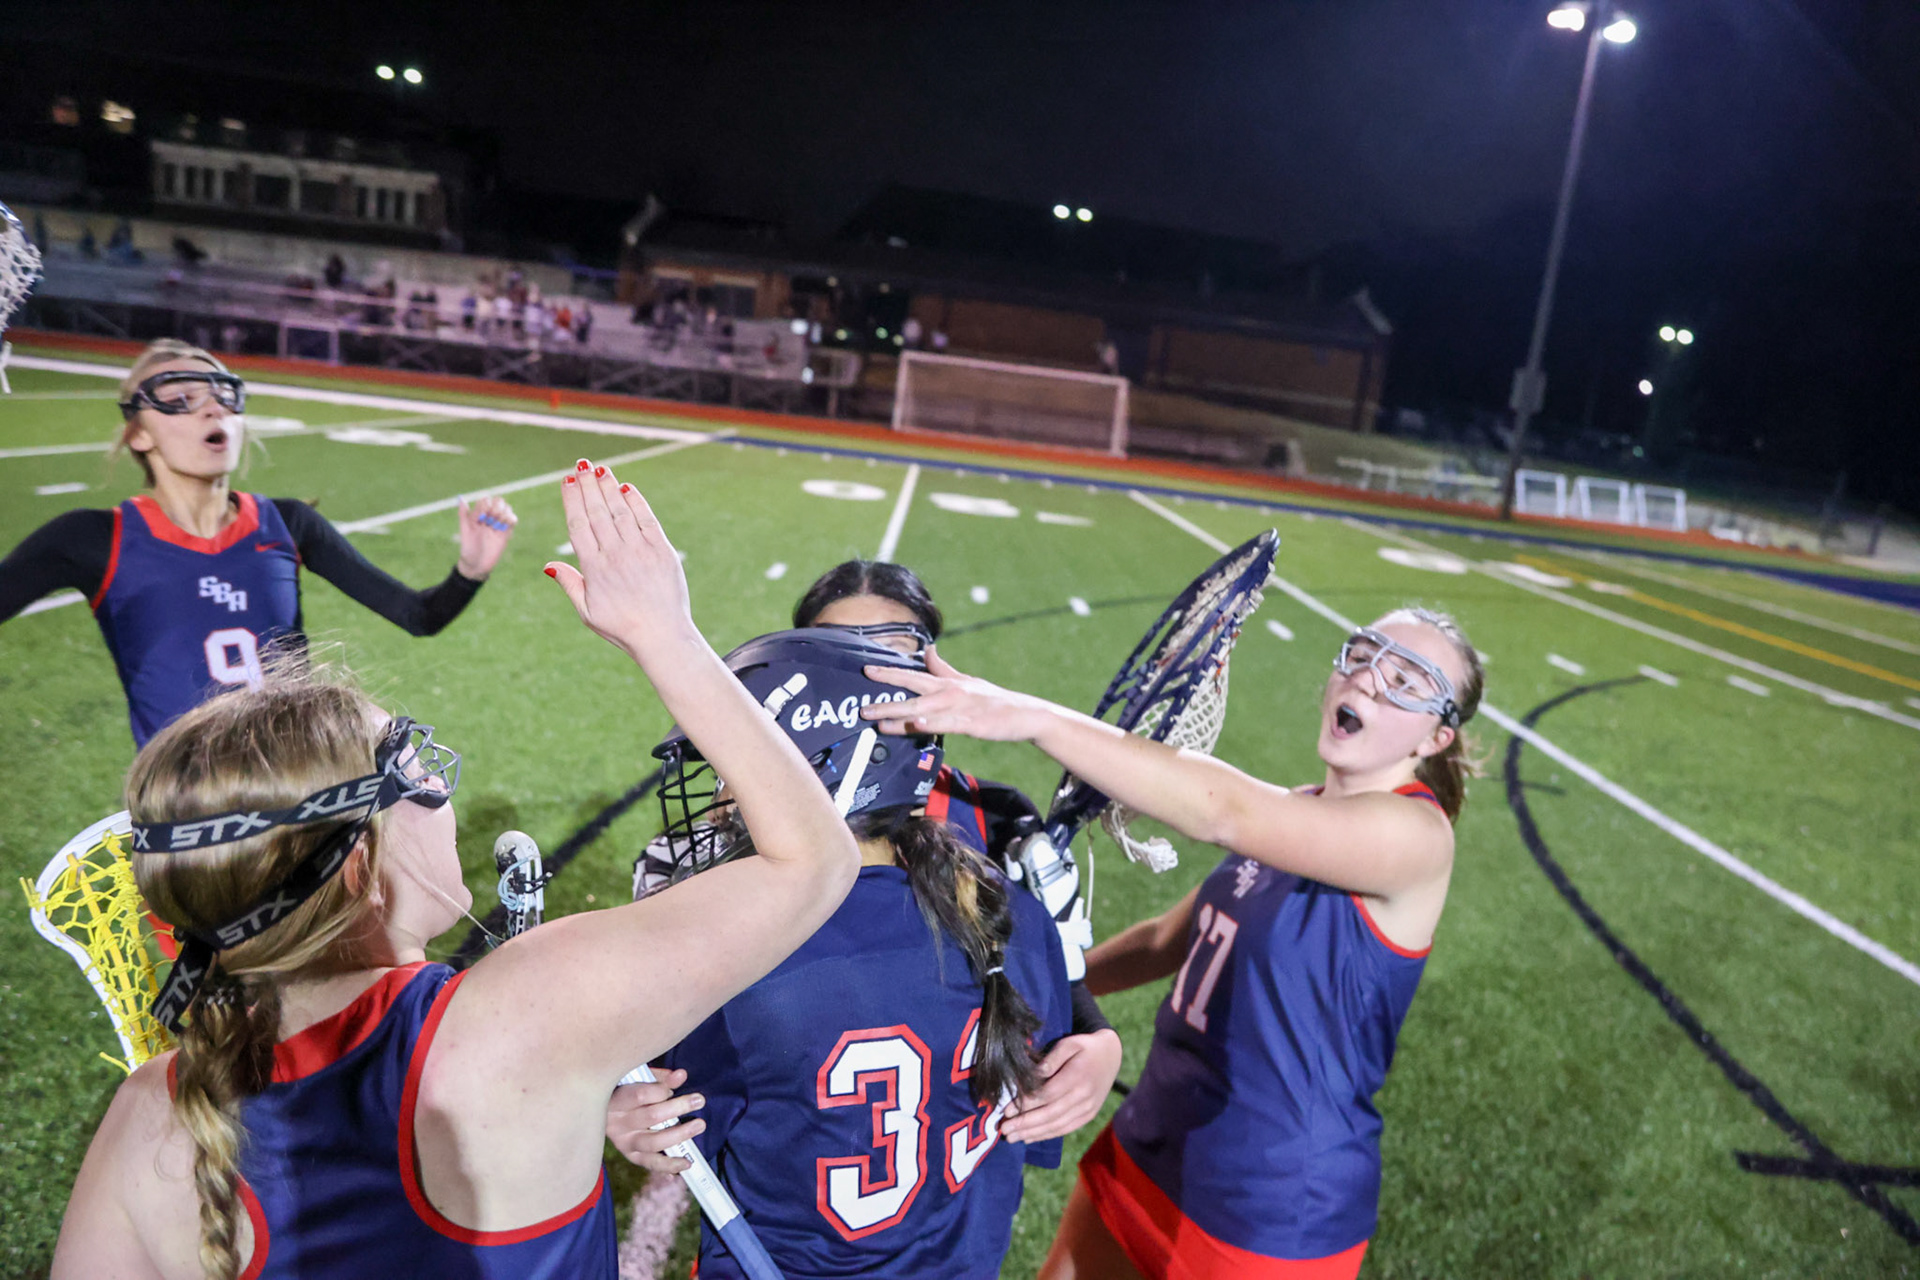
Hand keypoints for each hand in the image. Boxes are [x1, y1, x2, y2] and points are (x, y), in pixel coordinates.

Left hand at [456, 494, 517, 578]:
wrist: (477, 565)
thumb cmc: (468, 549)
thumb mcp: (464, 531)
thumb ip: (463, 515)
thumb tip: (461, 499)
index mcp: (477, 515)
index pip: (485, 500)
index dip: (485, 506)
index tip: (481, 518)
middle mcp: (488, 517)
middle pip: (498, 501)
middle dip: (496, 507)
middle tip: (491, 520)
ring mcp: (498, 524)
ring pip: (507, 508)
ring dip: (503, 513)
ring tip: (496, 525)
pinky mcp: (506, 532)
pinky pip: (513, 520)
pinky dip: (511, 519)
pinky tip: (504, 527)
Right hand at [544, 459, 693, 657]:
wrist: (662, 636)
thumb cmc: (622, 627)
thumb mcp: (588, 612)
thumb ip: (569, 584)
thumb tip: (549, 564)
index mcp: (593, 568)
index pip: (578, 525)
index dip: (572, 500)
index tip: (567, 481)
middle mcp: (615, 555)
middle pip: (597, 512)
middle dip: (588, 485)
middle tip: (581, 465)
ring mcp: (640, 551)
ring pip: (620, 511)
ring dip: (609, 487)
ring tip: (600, 469)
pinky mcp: (662, 551)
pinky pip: (647, 520)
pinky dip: (637, 502)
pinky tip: (627, 488)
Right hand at [605, 1068, 704, 1173]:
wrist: (595, 1114)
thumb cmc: (622, 1090)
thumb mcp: (635, 1078)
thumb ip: (658, 1077)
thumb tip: (681, 1075)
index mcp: (616, 1100)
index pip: (640, 1095)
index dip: (661, 1090)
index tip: (676, 1082)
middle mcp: (617, 1124)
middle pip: (651, 1117)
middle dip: (678, 1107)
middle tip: (700, 1100)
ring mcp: (623, 1142)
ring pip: (653, 1142)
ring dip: (679, 1134)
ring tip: (699, 1125)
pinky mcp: (630, 1155)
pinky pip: (650, 1163)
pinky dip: (669, 1165)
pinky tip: (686, 1164)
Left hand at [860, 647, 1049, 741]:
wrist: (1025, 714)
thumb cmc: (993, 700)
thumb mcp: (967, 680)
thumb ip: (944, 668)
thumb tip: (929, 650)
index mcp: (947, 683)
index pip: (912, 676)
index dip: (889, 673)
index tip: (867, 671)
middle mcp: (950, 693)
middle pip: (912, 694)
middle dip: (886, 700)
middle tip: (862, 707)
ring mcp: (960, 708)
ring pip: (924, 711)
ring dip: (899, 716)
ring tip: (877, 722)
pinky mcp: (971, 724)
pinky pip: (946, 724)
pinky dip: (930, 724)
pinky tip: (916, 725)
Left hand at [999, 1029, 1121, 1142]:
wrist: (1111, 1055)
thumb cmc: (1085, 1047)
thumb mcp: (1069, 1043)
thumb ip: (1051, 1060)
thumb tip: (1032, 1076)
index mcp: (1077, 1076)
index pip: (1047, 1095)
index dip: (1026, 1104)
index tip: (1006, 1110)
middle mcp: (1084, 1096)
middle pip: (1050, 1114)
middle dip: (1025, 1124)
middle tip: (1004, 1129)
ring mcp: (1088, 1108)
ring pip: (1057, 1125)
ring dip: (1032, 1133)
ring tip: (1012, 1137)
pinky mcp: (1088, 1115)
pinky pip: (1065, 1129)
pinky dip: (1046, 1135)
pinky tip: (1030, 1138)